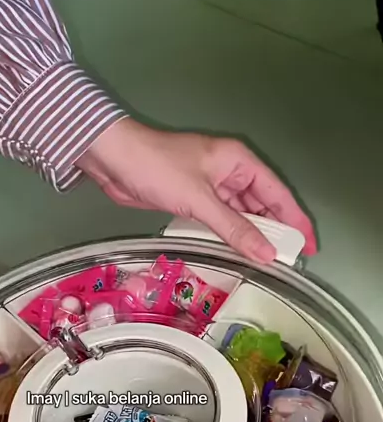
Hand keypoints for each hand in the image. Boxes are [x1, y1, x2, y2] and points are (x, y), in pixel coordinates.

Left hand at [78, 118, 316, 262]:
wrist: (114, 159)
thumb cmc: (157, 167)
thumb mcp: (200, 200)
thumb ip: (234, 228)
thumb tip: (267, 254)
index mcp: (239, 161)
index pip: (278, 194)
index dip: (296, 221)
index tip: (308, 246)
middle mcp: (230, 171)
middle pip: (262, 205)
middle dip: (276, 231)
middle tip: (288, 262)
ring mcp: (211, 185)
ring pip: (241, 214)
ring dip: (251, 235)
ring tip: (265, 261)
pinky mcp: (193, 197)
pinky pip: (220, 219)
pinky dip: (229, 234)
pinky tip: (235, 252)